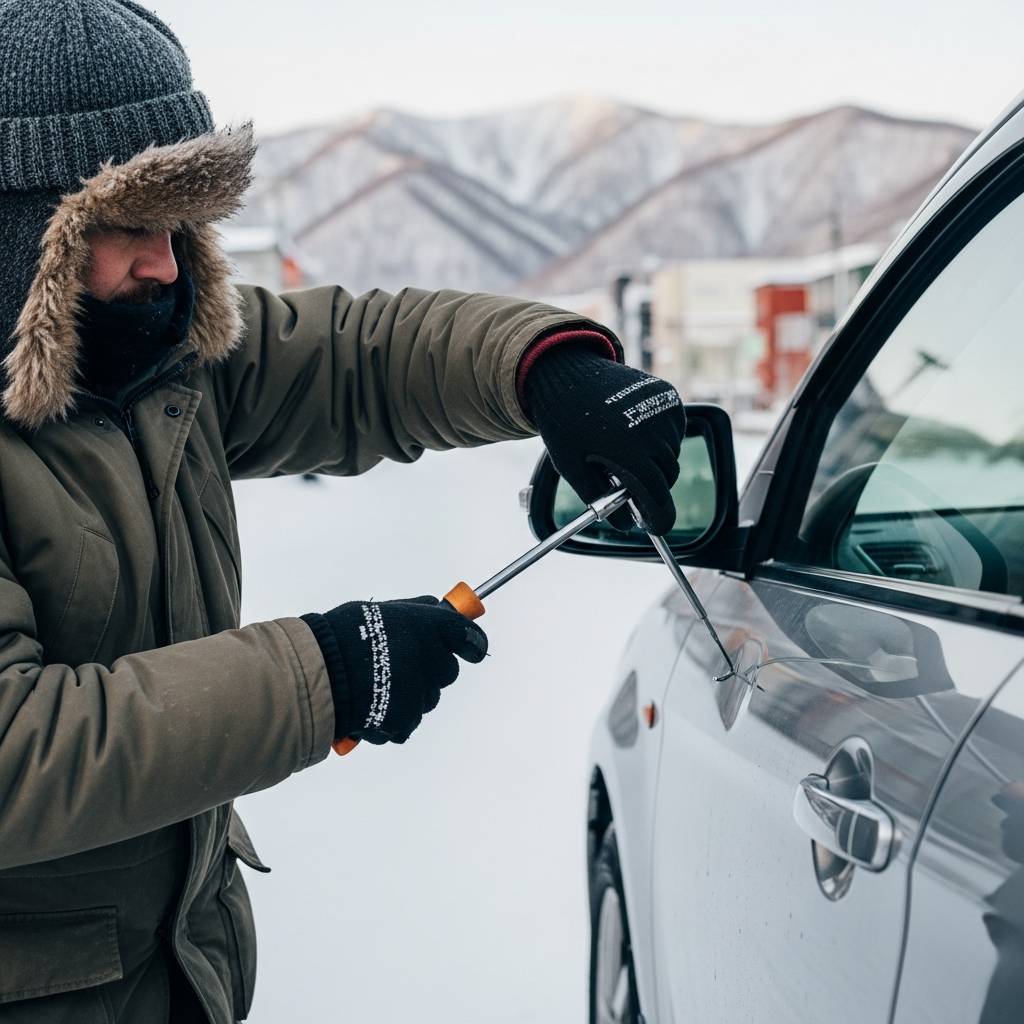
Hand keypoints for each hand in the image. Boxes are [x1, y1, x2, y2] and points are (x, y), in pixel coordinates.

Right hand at [301, 596, 487, 744]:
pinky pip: (408, 723)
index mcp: (427, 626)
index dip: (472, 644)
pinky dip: (393, 719)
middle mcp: (430, 658)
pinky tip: (370, 705)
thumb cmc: (342, 635)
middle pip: (447, 671)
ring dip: (410, 695)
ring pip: (427, 699)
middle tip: (401, 667)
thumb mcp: (382, 610)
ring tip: (376, 686)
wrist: (315, 672)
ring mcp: (418, 692)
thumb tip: (437, 608)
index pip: (468, 636)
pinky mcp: (404, 719)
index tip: (472, 649)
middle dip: (430, 670)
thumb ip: (415, 612)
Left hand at [523, 345, 684, 534]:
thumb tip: (625, 526)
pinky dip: (660, 439)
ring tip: (623, 450)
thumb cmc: (565, 422)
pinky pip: (674, 433)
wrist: (568, 372)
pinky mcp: (669, 398)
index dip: (658, 516)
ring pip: (671, 455)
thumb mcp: (572, 466)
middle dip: (652, 488)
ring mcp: (664, 411)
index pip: (657, 494)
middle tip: (629, 489)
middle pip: (667, 477)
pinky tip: (633, 431)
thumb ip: (598, 498)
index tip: (654, 527)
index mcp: (628, 450)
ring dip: (654, 462)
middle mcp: (652, 430)